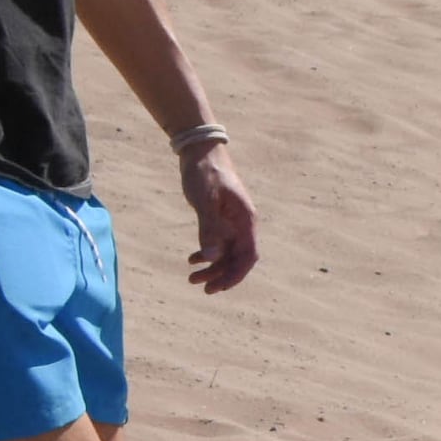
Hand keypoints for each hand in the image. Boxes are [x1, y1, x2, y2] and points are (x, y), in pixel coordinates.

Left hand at [177, 137, 259, 292]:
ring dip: (212, 268)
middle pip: (237, 259)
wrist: (200, 151)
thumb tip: (212, 257)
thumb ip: (210, 228)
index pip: (248, 256)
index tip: (219, 288)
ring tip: (191, 277)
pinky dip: (206, 254)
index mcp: (245, 220)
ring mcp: (230, 222)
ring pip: (226, 253)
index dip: (236, 275)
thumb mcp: (205, 200)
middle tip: (201, 288)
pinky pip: (216, 243)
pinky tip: (192, 259)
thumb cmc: (205, 172)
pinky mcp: (219, 218)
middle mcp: (241, 224)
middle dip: (221, 276)